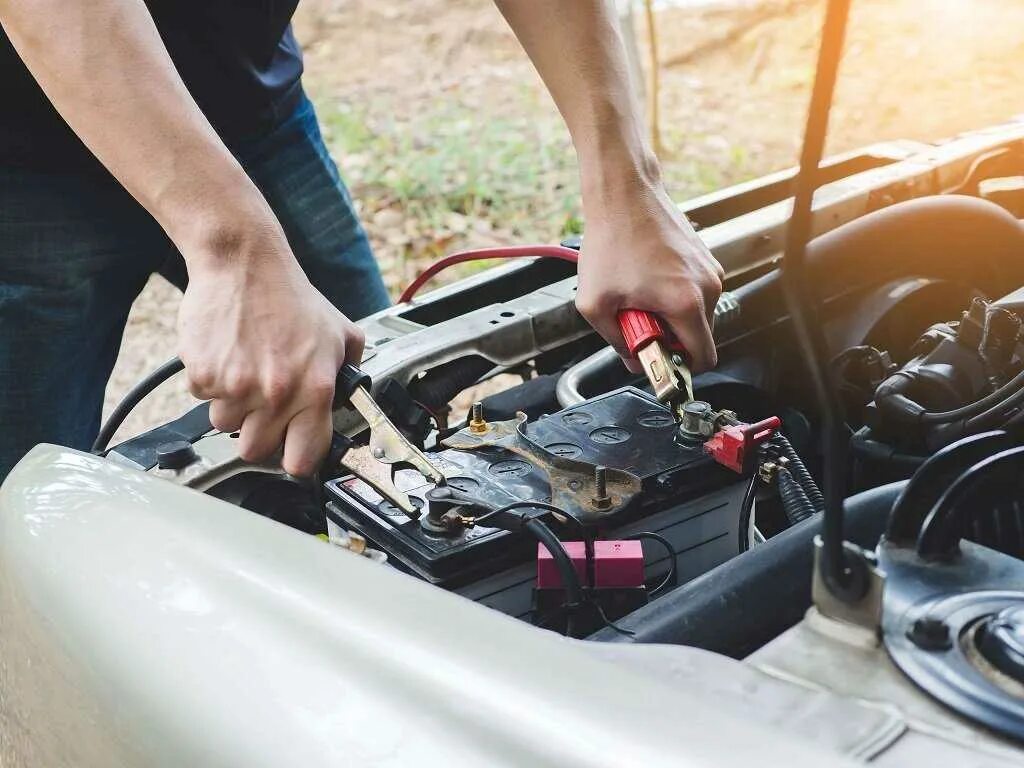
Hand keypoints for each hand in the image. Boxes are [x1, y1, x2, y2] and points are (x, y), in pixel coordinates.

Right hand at [176, 219, 362, 476]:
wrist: (244, 264)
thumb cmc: (291, 297)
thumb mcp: (340, 333)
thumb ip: (350, 371)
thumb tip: (355, 401)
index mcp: (315, 390)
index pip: (302, 459)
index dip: (296, 458)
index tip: (292, 451)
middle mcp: (276, 394)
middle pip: (256, 450)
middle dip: (259, 432)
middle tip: (264, 403)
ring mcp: (237, 386)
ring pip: (226, 426)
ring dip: (234, 406)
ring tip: (246, 370)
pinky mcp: (203, 374)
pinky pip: (203, 399)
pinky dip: (212, 383)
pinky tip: (228, 355)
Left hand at [575, 179, 723, 372]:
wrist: (624, 194)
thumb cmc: (611, 240)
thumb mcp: (595, 304)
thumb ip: (615, 342)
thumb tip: (632, 358)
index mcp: (686, 303)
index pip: (703, 360)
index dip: (679, 369)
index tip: (657, 360)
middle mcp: (707, 287)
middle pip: (699, 338)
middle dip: (669, 339)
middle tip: (638, 321)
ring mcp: (709, 270)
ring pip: (696, 315)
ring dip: (669, 316)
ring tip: (639, 296)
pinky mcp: (704, 258)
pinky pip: (694, 293)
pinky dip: (673, 295)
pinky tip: (647, 280)